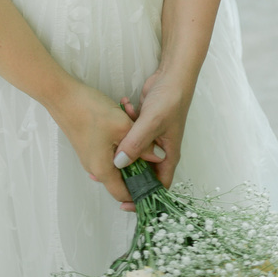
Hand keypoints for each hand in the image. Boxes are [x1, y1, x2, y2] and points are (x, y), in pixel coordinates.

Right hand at [53, 80, 143, 209]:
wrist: (63, 96)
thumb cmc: (90, 112)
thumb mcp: (123, 127)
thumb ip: (143, 145)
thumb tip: (158, 157)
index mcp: (103, 171)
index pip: (124, 194)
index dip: (141, 191)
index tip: (155, 180)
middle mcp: (95, 168)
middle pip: (123, 177)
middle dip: (138, 162)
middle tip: (150, 146)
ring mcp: (91, 156)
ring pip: (118, 160)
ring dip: (130, 147)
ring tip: (136, 125)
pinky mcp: (90, 145)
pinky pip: (110, 150)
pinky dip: (120, 141)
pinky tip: (124, 120)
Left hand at [114, 66, 192, 191]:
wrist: (173, 74)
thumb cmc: (170, 100)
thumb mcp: (151, 123)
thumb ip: (135, 144)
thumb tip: (118, 164)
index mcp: (168, 155)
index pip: (158, 186)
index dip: (143, 197)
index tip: (123, 203)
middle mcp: (160, 150)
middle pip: (141, 169)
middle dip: (124, 168)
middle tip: (104, 166)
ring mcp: (151, 136)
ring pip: (133, 149)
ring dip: (123, 139)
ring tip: (115, 125)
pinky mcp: (144, 124)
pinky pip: (131, 131)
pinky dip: (125, 121)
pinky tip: (123, 104)